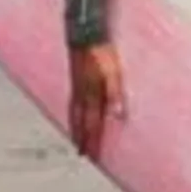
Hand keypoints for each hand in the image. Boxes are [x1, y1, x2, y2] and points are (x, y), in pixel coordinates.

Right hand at [67, 42, 124, 158]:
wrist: (85, 35)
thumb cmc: (102, 53)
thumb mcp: (114, 74)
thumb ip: (115, 95)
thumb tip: (119, 116)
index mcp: (91, 95)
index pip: (92, 124)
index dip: (92, 140)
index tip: (92, 156)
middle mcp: (81, 94)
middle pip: (80, 122)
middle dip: (81, 138)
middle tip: (81, 153)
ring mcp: (76, 87)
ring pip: (74, 113)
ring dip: (74, 127)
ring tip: (74, 137)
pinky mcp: (75, 79)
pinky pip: (72, 102)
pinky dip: (72, 113)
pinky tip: (74, 112)